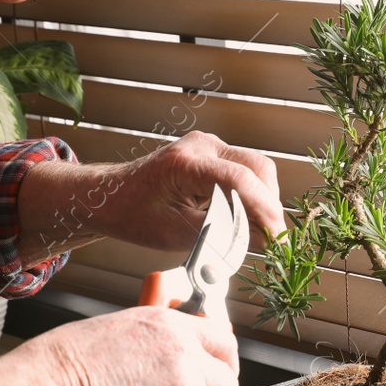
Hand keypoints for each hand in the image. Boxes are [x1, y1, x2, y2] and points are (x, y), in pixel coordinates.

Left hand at [91, 130, 284, 252]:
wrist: (109, 196)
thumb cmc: (134, 215)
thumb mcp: (176, 233)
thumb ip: (222, 234)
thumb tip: (263, 240)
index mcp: (186, 162)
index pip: (240, 179)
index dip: (264, 209)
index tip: (277, 238)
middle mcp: (202, 145)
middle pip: (257, 167)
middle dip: (269, 204)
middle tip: (272, 239)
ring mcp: (209, 145)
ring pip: (256, 168)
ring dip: (263, 200)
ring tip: (259, 232)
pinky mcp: (214, 153)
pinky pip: (246, 170)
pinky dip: (252, 195)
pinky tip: (246, 219)